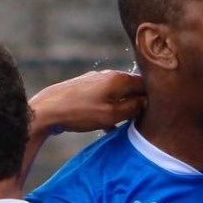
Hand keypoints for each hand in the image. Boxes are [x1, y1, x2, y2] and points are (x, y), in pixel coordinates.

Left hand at [28, 70, 145, 138]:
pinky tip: (104, 126)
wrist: (47, 110)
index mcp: (119, 78)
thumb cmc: (80, 112)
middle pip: (132, 88)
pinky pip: (104, 98)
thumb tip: (146, 103)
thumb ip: (132, 108)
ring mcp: (95, 81)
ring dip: (121, 109)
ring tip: (121, 126)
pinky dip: (108, 109)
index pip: (146, 84)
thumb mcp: (112, 115)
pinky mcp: (84, 89)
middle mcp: (108, 75)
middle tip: (138, 122)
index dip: (153, 99)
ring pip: (117, 94)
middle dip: (137, 104)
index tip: (155, 113)